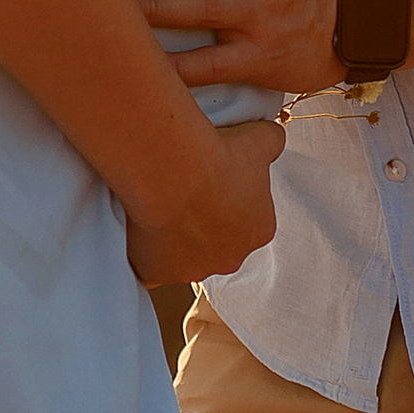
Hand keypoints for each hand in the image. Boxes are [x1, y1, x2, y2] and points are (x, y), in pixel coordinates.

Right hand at [122, 115, 284, 291]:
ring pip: (184, 258)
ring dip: (174, 238)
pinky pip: (151, 268)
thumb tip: (273, 137)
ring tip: (160, 204)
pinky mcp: (158, 275)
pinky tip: (140, 227)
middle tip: (185, 193)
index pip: (248, 220)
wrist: (172, 170)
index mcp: (260, 230)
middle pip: (218, 244)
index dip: (229, 200)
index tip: (211, 181)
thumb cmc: (218, 156)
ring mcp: (193, 271)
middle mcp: (231, 258)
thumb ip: (272, 141)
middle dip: (204, 225)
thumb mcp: (260, 139)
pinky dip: (145, 253)